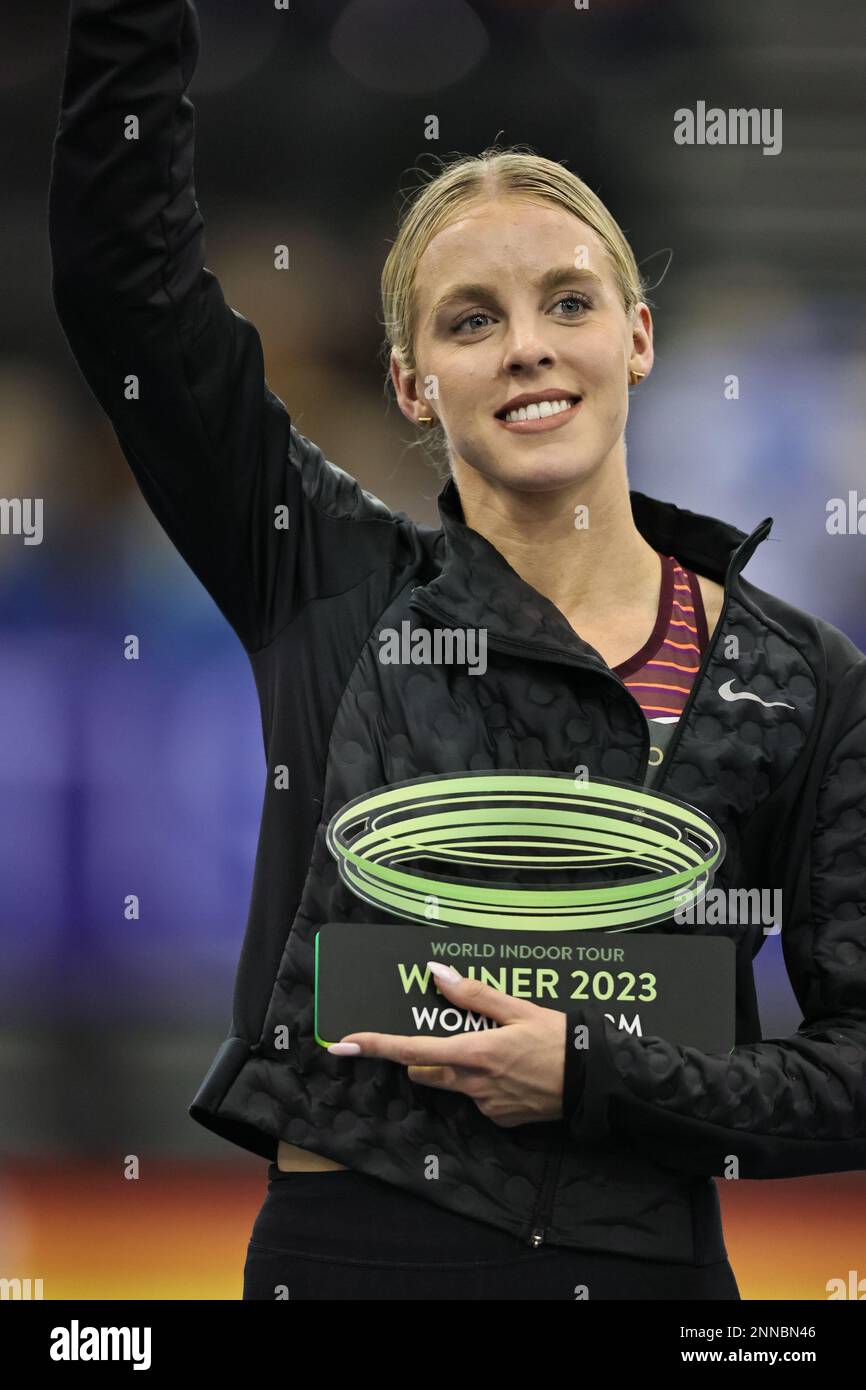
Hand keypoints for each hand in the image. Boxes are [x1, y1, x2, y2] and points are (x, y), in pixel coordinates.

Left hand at [327, 962, 566, 1127]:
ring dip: (460, 1068)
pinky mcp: (501, 1120)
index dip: (375, 1045)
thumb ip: (474, 994)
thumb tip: (437, 973)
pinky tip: (515, 1071)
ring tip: (500, 1050)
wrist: (597, 1083)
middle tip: (454, 1035)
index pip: (411, 1051)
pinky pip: (480, 1099)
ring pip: (454, 1084)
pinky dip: (486, 1084)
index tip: (343, 1043)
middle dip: (425, 1057)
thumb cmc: (561, 1038)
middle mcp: (474, 1085)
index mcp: (474, 1053)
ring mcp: (487, 1106)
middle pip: (426, 1071)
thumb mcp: (519, 1008)